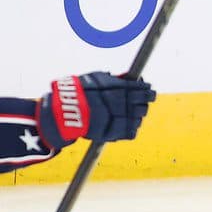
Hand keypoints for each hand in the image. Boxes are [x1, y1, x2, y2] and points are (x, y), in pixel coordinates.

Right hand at [37, 73, 155, 147]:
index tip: (149, 89)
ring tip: (134, 112)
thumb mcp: (96, 78)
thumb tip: (132, 77)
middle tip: (144, 100)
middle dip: (144, 101)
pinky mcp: (112, 133)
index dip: (146, 89)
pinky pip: (130, 132)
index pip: (140, 89)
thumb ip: (115, 79)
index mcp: (117, 88)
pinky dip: (131, 128)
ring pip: (138, 118)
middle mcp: (119, 104)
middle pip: (142, 104)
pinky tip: (128, 124)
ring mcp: (116, 119)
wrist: (63, 111)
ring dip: (138, 114)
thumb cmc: (79, 92)